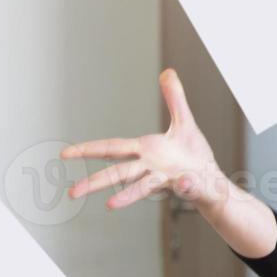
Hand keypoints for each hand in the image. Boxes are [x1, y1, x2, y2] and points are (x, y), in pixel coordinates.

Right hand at [64, 69, 228, 209]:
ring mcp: (165, 178)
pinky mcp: (185, 186)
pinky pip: (185, 186)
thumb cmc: (192, 153)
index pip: (112, 148)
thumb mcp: (184, 121)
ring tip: (109, 205)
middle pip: (118, 173)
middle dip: (95, 181)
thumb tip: (168, 71)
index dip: (88, 149)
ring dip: (127, 196)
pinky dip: (186, 185)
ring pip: (142, 187)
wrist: (211, 178)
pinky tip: (184, 182)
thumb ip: (174, 98)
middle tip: (72, 193)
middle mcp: (150, 166)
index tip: (64, 154)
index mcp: (145, 149)